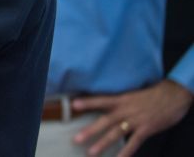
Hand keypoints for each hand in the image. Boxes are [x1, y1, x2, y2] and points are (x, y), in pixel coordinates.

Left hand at [73, 79, 193, 156]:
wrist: (173, 96)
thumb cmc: (151, 95)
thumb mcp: (132, 95)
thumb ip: (120, 102)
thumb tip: (106, 108)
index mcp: (122, 100)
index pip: (102, 100)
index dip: (88, 102)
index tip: (74, 105)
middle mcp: (126, 110)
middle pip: (105, 121)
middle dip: (90, 131)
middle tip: (77, 139)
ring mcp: (136, 121)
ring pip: (116, 133)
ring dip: (103, 143)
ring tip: (91, 152)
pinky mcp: (146, 129)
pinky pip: (134, 143)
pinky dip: (126, 152)